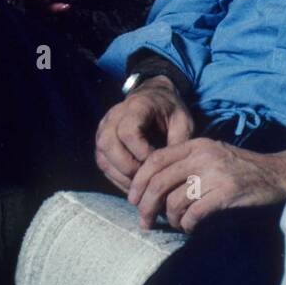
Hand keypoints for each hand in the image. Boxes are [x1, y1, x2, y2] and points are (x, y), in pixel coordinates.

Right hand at [93, 77, 194, 193]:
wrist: (155, 98)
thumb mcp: (183, 122)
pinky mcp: (102, 141)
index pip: (128, 132)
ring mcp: (104, 128)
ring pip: (102, 156)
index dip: (142, 152)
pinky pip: (103, 163)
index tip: (159, 162)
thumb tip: (173, 171)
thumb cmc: (171, 111)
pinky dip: (117, 177)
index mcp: (137, 105)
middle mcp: (114, 115)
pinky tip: (134, 185)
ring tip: (142, 186)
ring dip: (121, 176)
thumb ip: (179, 143)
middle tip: (148, 178)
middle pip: (108, 144)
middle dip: (128, 167)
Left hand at [128, 137, 285, 232]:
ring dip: (169, 218)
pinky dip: (186, 225)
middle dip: (146, 206)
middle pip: (159, 182)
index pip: (155, 159)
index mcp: (196, 145)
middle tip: (144, 221)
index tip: (132, 199)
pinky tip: (190, 227)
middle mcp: (203, 156)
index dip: (138, 181)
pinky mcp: (226, 193)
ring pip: (174, 200)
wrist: (278, 175)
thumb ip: (186, 163)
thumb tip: (151, 186)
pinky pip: (193, 214)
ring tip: (175, 224)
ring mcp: (215, 174)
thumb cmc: (242, 168)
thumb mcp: (212, 155)